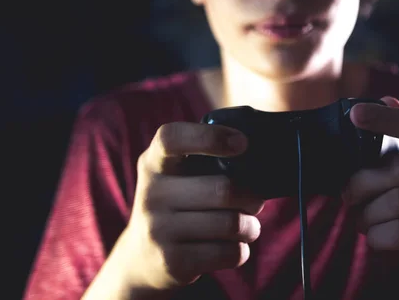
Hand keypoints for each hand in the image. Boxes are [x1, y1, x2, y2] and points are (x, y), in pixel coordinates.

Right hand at [118, 122, 264, 294]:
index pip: (172, 138)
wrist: (141, 258)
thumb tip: (257, 154)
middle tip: (255, 200)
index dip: (210, 137)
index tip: (241, 143)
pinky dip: (241, 250)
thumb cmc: (176, 203)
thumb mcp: (174, 174)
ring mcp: (158, 229)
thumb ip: (203, 159)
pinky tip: (231, 246)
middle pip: (223, 189)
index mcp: (153, 162)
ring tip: (247, 226)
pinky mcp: (172, 262)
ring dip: (250, 226)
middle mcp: (151, 193)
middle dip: (252, 196)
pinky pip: (228, 252)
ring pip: (231, 223)